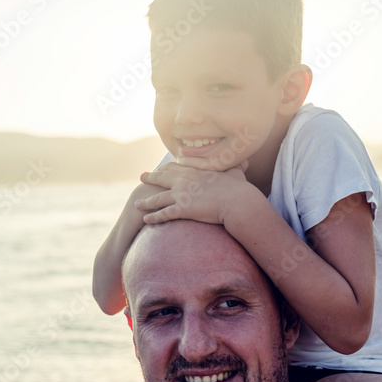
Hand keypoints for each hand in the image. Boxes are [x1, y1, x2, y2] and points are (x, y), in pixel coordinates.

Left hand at [136, 161, 254, 225]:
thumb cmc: (239, 188)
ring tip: (137, 204)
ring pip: (157, 198)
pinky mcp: (182, 209)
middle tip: (142, 177)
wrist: (238, 202)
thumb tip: (244, 161)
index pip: (175, 166)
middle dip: (150, 178)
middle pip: (161, 178)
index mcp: (195, 171)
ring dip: (146, 202)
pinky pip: (163, 214)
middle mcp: (184, 180)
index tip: (160, 168)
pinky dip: (153, 217)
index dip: (166, 168)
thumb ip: (236, 167)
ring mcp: (181, 195)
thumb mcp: (236, 172)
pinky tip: (146, 220)